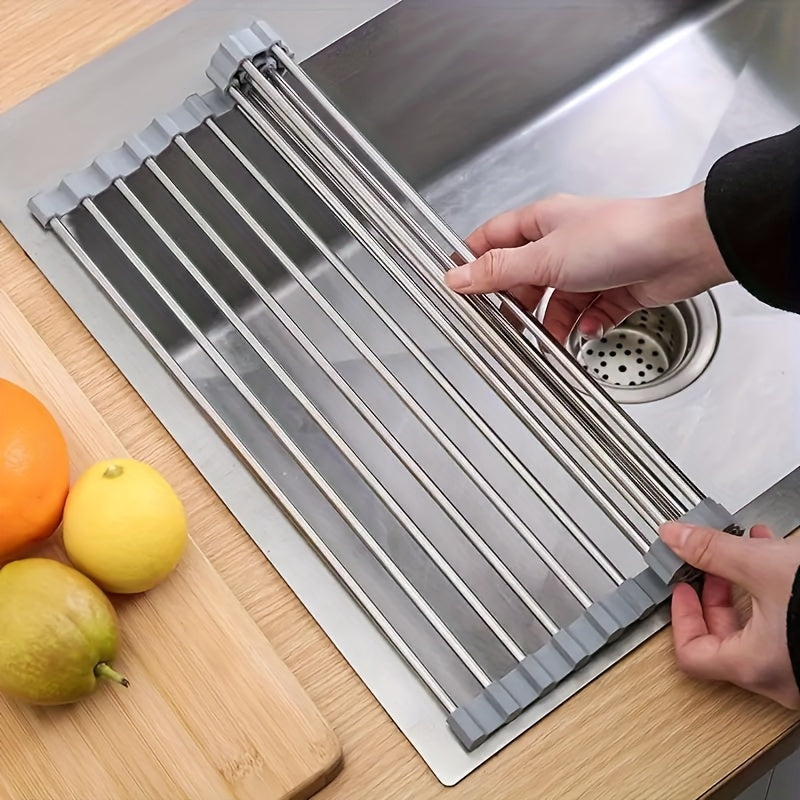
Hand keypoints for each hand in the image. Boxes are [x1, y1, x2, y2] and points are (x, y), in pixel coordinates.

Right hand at [444, 183, 732, 342]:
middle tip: (508, 328)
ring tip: (551, 340)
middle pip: (523, 277)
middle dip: (516, 305)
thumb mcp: (545, 257)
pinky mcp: (614, 288)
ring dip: (552, 324)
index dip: (473, 262)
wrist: (683, 249)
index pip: (493, 239)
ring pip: (556, 302)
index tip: (459, 289)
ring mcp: (590, 266)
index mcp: (542, 223)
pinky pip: (588, 314)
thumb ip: (499, 271)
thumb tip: (457, 276)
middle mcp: (564, 242)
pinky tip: (587, 330)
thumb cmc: (620, 237)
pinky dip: (585, 326)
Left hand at [658, 521, 799, 707]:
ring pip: (758, 632)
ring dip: (748, 587)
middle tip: (714, 567)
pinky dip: (777, 597)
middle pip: (724, 640)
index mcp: (754, 665)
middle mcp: (779, 679)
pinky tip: (784, 561)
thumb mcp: (763, 567)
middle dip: (717, 593)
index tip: (683, 588)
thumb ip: (712, 552)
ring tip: (752, 551)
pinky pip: (786, 631)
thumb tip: (677, 538)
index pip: (692, 654)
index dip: (681, 616)